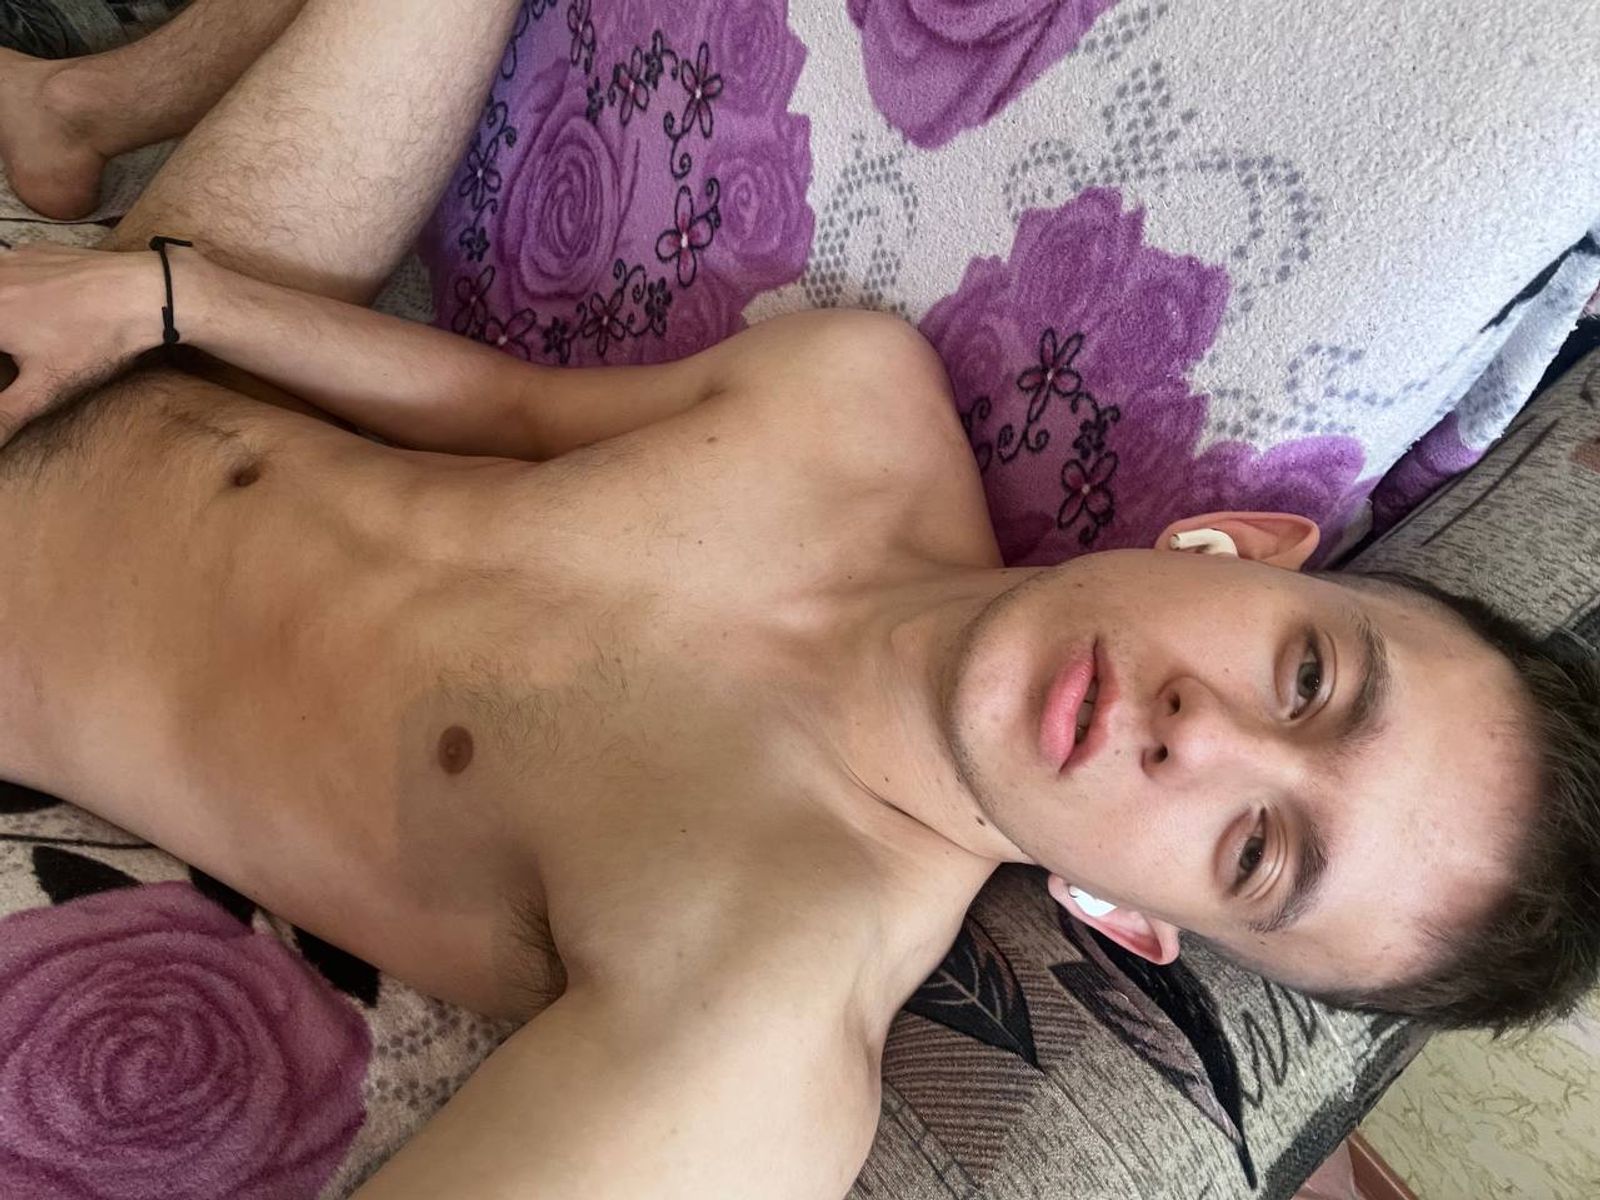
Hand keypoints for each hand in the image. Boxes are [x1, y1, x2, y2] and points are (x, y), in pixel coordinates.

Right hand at [0, 242, 166, 446]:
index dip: (1, 363)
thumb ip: (5, 414)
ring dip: (8, 314)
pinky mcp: (34, 250)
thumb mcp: (45, 387)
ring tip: (29, 338)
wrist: (144, 292)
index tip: (14, 365)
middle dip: (4, 344)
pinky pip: (10, 270)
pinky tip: (39, 308)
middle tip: (20, 354)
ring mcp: (10, 258)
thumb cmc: (94, 341)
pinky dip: (14, 291)